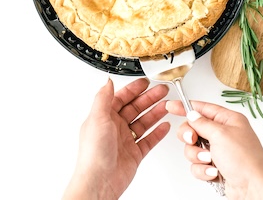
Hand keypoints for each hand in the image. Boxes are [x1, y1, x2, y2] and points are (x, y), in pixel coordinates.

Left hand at [63, 77, 169, 199]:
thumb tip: (107, 81)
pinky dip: (158, 132)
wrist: (100, 181)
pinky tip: (165, 125)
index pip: (121, 98)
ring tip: (168, 105)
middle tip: (162, 91)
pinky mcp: (134, 153)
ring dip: (156, 112)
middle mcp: (115, 127)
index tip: (146, 82)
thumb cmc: (94, 153)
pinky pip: (149, 140)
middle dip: (149, 98)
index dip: (134, 89)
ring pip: (144, 122)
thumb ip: (103, 98)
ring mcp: (125, 140)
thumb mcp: (97, 118)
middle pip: (135, 108)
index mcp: (104, 117)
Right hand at [166, 100, 262, 199]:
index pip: (202, 108)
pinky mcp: (215, 166)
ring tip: (210, 161)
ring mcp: (219, 151)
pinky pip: (197, 165)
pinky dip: (203, 170)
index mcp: (229, 120)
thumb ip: (202, 123)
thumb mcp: (221, 135)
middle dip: (191, 137)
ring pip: (193, 149)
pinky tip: (214, 172)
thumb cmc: (246, 160)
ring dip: (198, 156)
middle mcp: (223, 134)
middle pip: (194, 129)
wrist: (252, 189)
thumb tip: (191, 114)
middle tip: (193, 140)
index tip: (170, 106)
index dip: (185, 107)